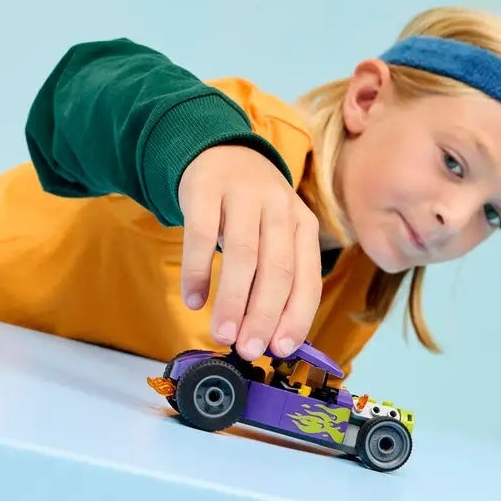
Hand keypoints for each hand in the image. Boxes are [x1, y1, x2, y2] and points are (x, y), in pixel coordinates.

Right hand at [177, 144, 321, 361]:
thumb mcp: (275, 235)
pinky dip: (197, 271)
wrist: (220, 151)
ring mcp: (244, 195)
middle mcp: (280, 207)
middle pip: (277, 267)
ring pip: (243, 254)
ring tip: (222, 334)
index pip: (307, 277)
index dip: (296, 316)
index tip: (281, 349)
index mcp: (302, 224)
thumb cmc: (251, 210)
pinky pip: (201, 235)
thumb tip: (270, 339)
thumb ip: (276, 279)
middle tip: (248, 349)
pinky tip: (193, 300)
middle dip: (264, 314)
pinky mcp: (206, 190)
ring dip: (233, 300)